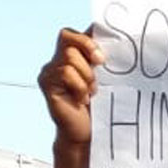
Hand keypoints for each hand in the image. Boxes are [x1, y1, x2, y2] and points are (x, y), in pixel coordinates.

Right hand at [41, 26, 100, 147]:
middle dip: (88, 50)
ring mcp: (49, 71)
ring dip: (86, 74)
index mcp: (73, 55)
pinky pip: (65, 72)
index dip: (87, 37)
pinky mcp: (46, 83)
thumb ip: (105, 61)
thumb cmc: (101, 107)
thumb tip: (121, 42)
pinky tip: (83, 99)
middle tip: (100, 66)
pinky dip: (79, 85)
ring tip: (92, 91)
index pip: (73, 32)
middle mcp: (57, 59)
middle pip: (67, 37)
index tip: (102, 55)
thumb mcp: (107, 80)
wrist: (89, 134)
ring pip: (68, 56)